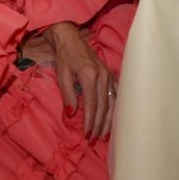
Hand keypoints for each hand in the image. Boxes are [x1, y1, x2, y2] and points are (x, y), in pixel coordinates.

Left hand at [45, 21, 114, 137]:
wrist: (71, 41)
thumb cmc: (65, 58)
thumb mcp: (62, 75)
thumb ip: (67, 95)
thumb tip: (71, 114)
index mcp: (90, 75)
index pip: (92, 104)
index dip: (90, 121)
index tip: (86, 134)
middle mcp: (103, 76)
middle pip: (103, 106)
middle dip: (98, 125)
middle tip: (93, 139)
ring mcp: (109, 76)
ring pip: (112, 103)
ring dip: (108, 121)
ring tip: (103, 135)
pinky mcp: (112, 76)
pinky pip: (116, 96)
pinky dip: (115, 109)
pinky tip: (113, 120)